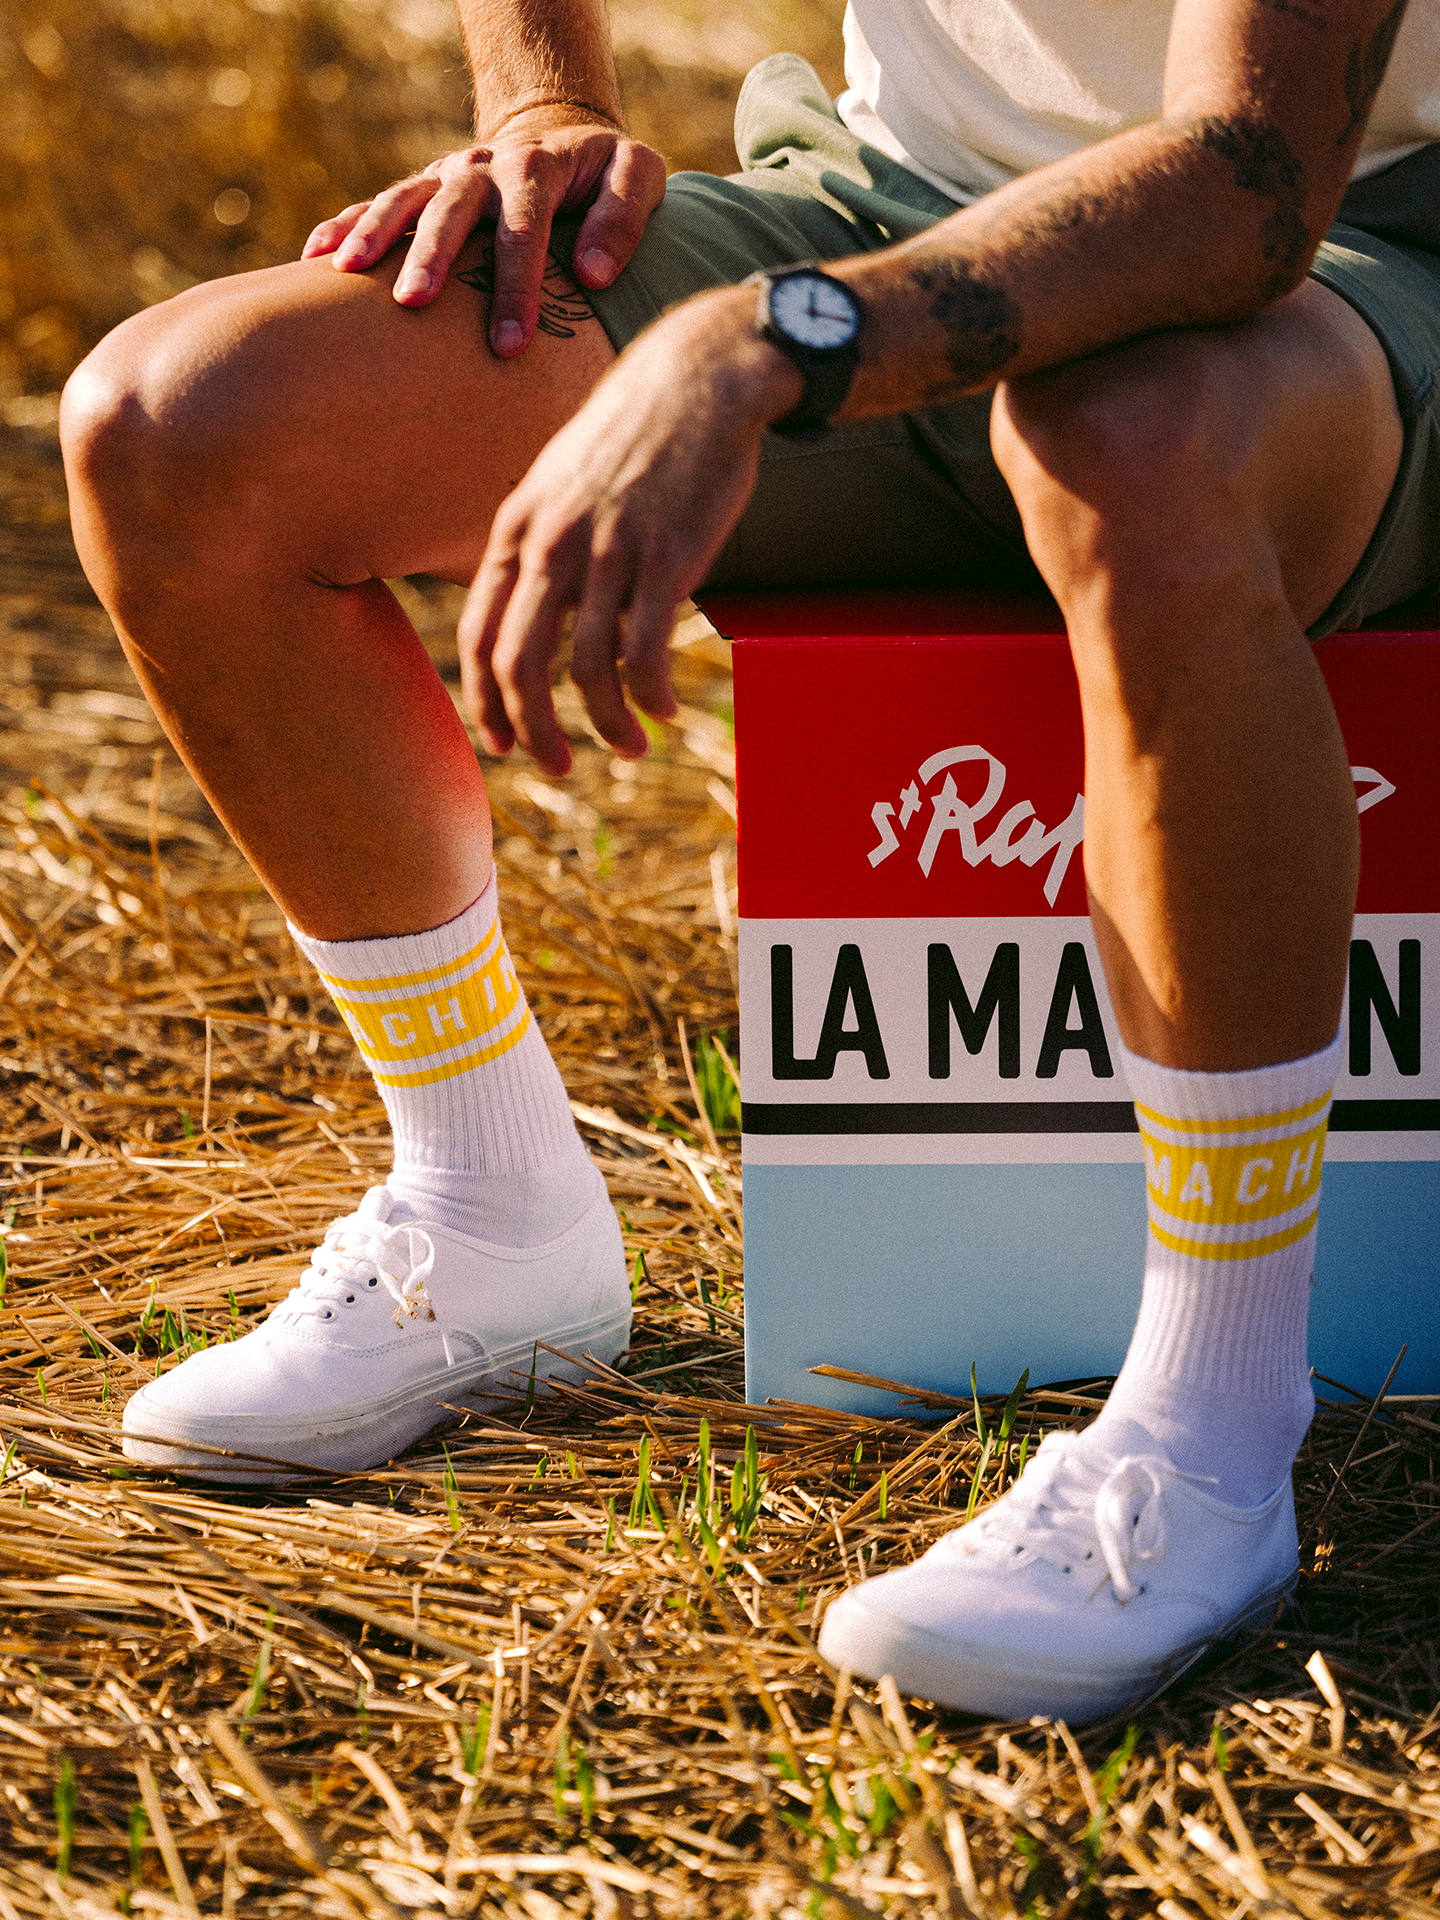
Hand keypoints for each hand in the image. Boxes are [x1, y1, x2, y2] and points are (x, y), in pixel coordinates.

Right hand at [302, 107, 665, 356]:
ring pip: (405, 199)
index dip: (517, 287)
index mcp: (537, 167)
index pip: (525, 230)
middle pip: (453, 210)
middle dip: (432, 256)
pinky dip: (345, 225)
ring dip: (374, 233)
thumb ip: (625, 217)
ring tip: (346, 273)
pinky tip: (315, 260)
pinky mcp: (426, 189)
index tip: (511, 345)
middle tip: (415, 304)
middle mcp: (485, 167)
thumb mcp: (638, 175)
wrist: (567, 140)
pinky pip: (379, 204)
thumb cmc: (607, 176)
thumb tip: (593, 275)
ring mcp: (449, 176)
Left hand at [459, 289, 801, 772]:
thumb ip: (541, 542)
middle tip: (558, 764)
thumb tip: (538, 613)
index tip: (504, 740)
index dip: (485, 701)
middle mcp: (553, 543)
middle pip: (519, 665)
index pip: (479, 634)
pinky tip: (664, 709)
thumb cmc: (637, 432)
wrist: (703, 376)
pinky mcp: (667, 559)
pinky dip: (650, 697)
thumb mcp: (561, 479)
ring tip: (630, 746)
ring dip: (605, 725)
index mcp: (519, 526)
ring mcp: (609, 551)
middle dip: (533, 732)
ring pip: (585, 671)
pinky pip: (644, 653)